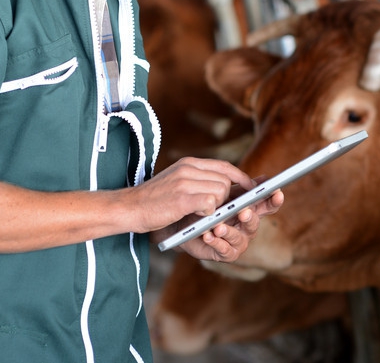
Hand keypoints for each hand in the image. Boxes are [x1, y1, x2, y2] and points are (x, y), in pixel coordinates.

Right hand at [134, 157, 258, 231]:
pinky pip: (210, 202)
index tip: (250, 187)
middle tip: (223, 209)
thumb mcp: (177, 182)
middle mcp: (188, 169)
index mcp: (188, 163)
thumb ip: (199, 181)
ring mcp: (185, 182)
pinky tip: (197, 216)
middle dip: (228, 197)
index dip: (240, 177)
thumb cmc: (154, 201)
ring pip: (220, 191)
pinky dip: (208, 212)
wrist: (128, 208)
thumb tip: (226, 186)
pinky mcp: (181, 198)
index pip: (224, 166)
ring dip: (216, 206)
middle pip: (225, 180)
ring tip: (202, 214)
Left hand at [179, 186, 284, 261]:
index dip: (274, 201)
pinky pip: (224, 250)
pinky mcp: (225, 254)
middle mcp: (248, 228)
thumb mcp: (227, 195)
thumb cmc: (211, 207)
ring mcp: (238, 242)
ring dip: (229, 232)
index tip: (277, 193)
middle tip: (243, 212)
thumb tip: (265, 178)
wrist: (187, 222)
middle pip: (254, 223)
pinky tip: (208, 235)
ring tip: (219, 227)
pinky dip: (216, 243)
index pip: (268, 206)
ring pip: (239, 239)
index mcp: (251, 211)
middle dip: (249, 218)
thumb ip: (244, 188)